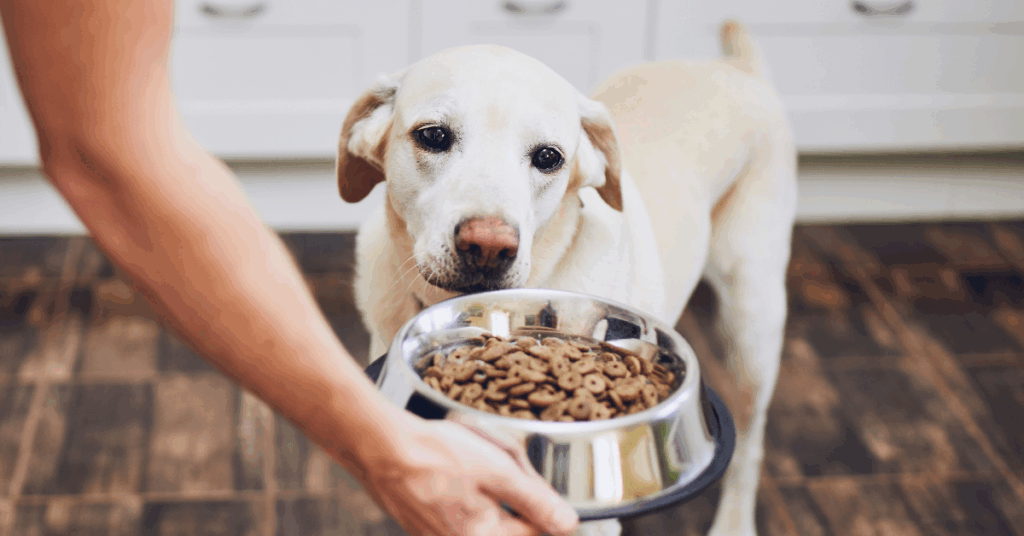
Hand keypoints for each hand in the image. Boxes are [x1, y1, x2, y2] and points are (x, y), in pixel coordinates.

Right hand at [358, 408, 579, 535]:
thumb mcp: (498, 472)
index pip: (536, 531)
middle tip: (500, 463)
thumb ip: (536, 501)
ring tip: (470, 462)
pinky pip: (458, 511)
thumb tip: (568, 524)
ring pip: (484, 515)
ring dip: (487, 489)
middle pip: (508, 523)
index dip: (541, 501)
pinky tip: (452, 468)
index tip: (532, 479)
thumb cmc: (435, 456)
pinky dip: (462, 489)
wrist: (381, 447)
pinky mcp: (425, 525)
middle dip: (511, 493)